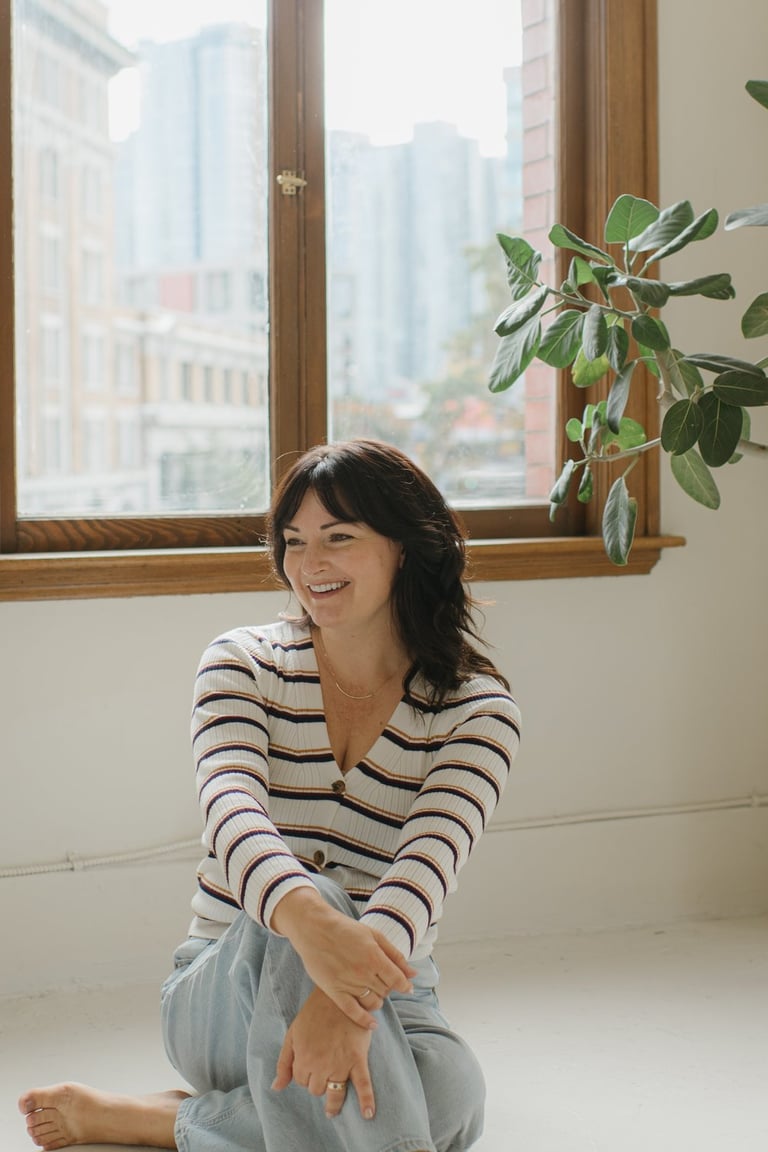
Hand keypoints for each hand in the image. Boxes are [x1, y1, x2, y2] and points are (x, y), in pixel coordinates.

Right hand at [272, 890, 415, 1026]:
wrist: (314, 929)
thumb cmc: (345, 929)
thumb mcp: (374, 935)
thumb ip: (395, 955)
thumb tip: (413, 974)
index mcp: (374, 957)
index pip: (397, 980)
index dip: (404, 985)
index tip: (406, 986)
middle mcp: (363, 973)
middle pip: (386, 991)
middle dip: (387, 987)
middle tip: (380, 979)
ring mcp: (348, 984)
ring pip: (373, 1002)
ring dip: (377, 999)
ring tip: (372, 990)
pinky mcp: (334, 992)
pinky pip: (353, 1012)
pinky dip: (365, 1021)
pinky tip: (372, 1024)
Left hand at [272, 988, 374, 1118]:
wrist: (339, 994)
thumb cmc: (314, 1013)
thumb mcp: (293, 1034)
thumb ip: (284, 1062)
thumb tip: (276, 1088)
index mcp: (303, 1058)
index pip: (300, 1080)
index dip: (303, 1074)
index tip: (309, 1065)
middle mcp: (320, 1065)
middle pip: (316, 1089)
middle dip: (316, 1083)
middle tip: (322, 1072)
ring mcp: (340, 1064)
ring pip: (334, 1093)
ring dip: (333, 1103)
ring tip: (332, 1110)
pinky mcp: (358, 1059)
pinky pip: (363, 1084)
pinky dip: (366, 1100)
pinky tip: (368, 1114)